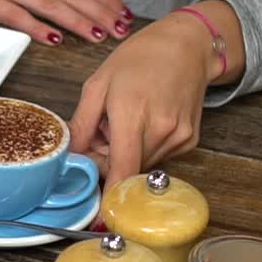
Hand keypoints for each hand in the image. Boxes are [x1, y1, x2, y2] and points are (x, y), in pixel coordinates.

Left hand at [68, 13, 216, 191]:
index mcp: (133, 113)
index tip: (102, 216)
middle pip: (126, 169)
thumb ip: (81, 125)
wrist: (187, 45)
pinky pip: (158, 157)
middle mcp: (161, 130)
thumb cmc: (140, 59)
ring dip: (126, 153)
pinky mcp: (190, 140)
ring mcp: (179, 137)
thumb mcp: (97, 85)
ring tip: (126, 120)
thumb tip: (72, 157)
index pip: (122, 169)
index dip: (110, 195)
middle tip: (103, 130)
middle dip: (107, 159)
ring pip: (141, 164)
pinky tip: (146, 121)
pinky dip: (145, 147)